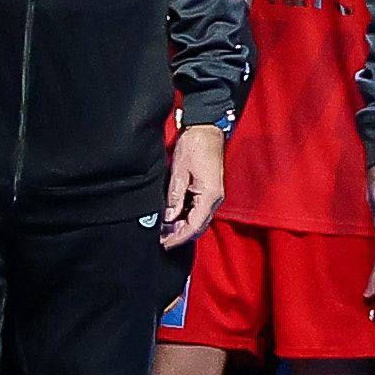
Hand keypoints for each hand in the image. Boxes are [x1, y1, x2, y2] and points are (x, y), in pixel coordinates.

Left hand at [159, 122, 229, 245]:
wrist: (206, 130)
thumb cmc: (195, 146)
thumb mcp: (179, 172)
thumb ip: (175, 196)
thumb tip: (169, 217)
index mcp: (210, 195)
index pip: (195, 225)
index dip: (179, 237)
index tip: (165, 244)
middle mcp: (214, 198)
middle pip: (198, 225)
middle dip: (179, 235)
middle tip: (160, 241)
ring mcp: (212, 194)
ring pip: (198, 219)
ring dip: (181, 227)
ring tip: (162, 232)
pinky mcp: (208, 190)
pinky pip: (197, 209)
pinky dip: (184, 217)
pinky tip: (171, 218)